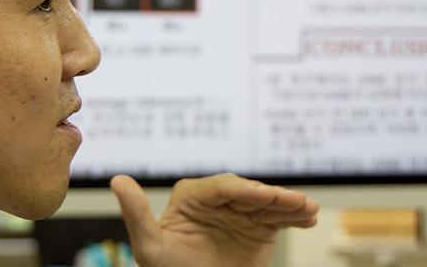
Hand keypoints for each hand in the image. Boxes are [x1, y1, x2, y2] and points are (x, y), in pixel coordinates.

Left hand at [110, 173, 319, 266]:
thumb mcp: (149, 247)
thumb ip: (136, 214)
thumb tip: (117, 180)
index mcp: (192, 195)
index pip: (222, 187)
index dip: (245, 190)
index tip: (263, 196)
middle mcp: (219, 199)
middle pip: (250, 192)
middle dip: (274, 196)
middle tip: (295, 202)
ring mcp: (242, 212)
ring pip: (268, 204)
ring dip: (290, 204)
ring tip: (308, 209)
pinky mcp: (259, 226)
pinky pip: (280, 218)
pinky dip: (295, 216)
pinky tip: (309, 218)